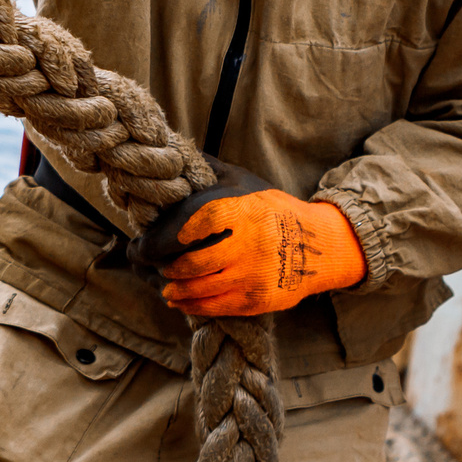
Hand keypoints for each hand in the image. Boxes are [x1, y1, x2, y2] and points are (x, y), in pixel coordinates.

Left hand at [131, 158, 364, 317]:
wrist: (319, 244)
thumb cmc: (271, 209)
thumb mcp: (243, 182)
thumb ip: (208, 171)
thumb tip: (172, 155)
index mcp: (237, 210)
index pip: (184, 228)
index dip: (156, 240)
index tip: (141, 242)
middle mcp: (245, 244)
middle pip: (188, 263)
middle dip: (159, 267)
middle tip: (145, 263)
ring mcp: (252, 274)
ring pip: (197, 288)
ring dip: (172, 287)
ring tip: (163, 282)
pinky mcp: (257, 299)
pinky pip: (213, 306)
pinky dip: (189, 304)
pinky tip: (177, 299)